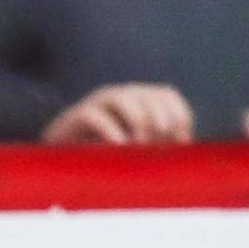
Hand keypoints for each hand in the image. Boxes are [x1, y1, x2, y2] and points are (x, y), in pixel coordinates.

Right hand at [40, 83, 195, 144]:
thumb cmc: (106, 152)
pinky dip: (112, 133)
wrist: (62, 153)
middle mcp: (122, 94)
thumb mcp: (139, 146)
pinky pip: (97, 117)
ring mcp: (99, 101)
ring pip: (126, 100)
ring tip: (139, 146)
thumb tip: (186, 148)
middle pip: (150, 97)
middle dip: (160, 123)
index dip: (179, 115)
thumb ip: (160, 142)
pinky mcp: (78, 115)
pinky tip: (119, 148)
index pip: (167, 94)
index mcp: (140, 98)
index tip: (180, 141)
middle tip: (157, 146)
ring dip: (138, 124)